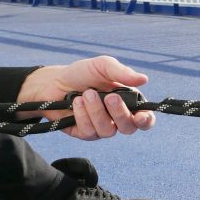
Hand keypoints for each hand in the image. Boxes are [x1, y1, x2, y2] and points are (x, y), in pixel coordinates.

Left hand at [17, 55, 156, 139]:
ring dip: (96, 112)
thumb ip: (123, 72)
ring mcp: (101, 127)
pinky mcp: (84, 133)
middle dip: (119, 113)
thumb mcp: (102, 66)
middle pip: (128, 128)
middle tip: (110, 97)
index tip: (140, 116)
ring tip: (85, 94)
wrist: (53, 82)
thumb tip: (144, 79)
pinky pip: (89, 132)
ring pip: (108, 131)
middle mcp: (117, 118)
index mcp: (128, 103)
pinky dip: (82, 116)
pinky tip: (76, 103)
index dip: (146, 121)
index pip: (145, 119)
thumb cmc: (82, 73)